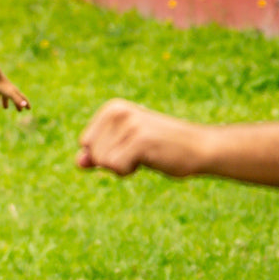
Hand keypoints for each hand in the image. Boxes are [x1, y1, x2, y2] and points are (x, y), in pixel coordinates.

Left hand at [0, 77, 29, 110]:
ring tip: (5, 108)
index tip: (29, 109)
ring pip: (6, 96)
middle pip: (15, 98)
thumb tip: (24, 105)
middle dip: (18, 104)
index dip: (26, 103)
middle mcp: (10, 90)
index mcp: (15, 92)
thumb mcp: (10, 94)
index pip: (23, 98)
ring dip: (6, 102)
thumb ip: (17, 99)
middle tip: (20, 111)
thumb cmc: (3, 86)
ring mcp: (3, 88)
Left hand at [76, 98, 203, 176]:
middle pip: (92, 153)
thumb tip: (78, 162)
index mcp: (112, 109)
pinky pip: (115, 167)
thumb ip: (100, 154)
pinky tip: (149, 158)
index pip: (85, 143)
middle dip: (113, 161)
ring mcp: (128, 125)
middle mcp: (117, 112)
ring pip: (102, 161)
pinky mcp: (139, 140)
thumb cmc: (162, 148)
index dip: (106, 154)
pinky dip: (129, 171)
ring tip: (146, 154)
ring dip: (123, 166)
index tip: (130, 146)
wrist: (200, 148)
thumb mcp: (125, 148)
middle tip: (141, 152)